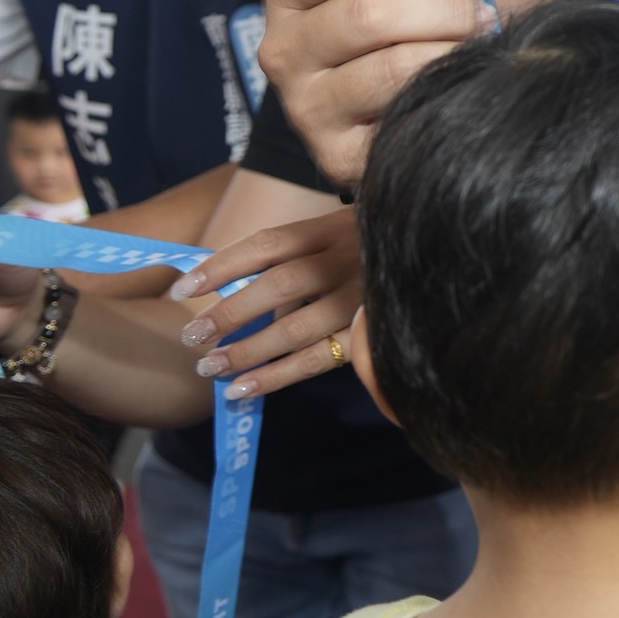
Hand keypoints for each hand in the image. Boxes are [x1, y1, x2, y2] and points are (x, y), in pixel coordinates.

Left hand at [171, 209, 364, 400]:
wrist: (435, 254)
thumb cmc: (369, 248)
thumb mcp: (335, 233)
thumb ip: (291, 254)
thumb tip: (224, 285)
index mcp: (330, 229)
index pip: (269, 243)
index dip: (222, 266)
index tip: (183, 289)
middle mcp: (347, 260)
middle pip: (280, 285)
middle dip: (230, 313)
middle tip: (192, 337)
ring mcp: (362, 299)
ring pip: (297, 327)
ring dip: (248, 351)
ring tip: (210, 367)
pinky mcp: (372, 334)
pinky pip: (320, 359)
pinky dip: (278, 376)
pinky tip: (245, 388)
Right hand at [258, 0, 497, 187]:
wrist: (378, 116)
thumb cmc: (398, 31)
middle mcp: (283, 51)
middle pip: (368, 14)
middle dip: (443, 8)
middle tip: (484, 13)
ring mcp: (305, 107)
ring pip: (391, 67)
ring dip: (450, 51)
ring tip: (480, 45)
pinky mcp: (336, 155)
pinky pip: (403, 116)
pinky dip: (443, 94)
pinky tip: (461, 85)